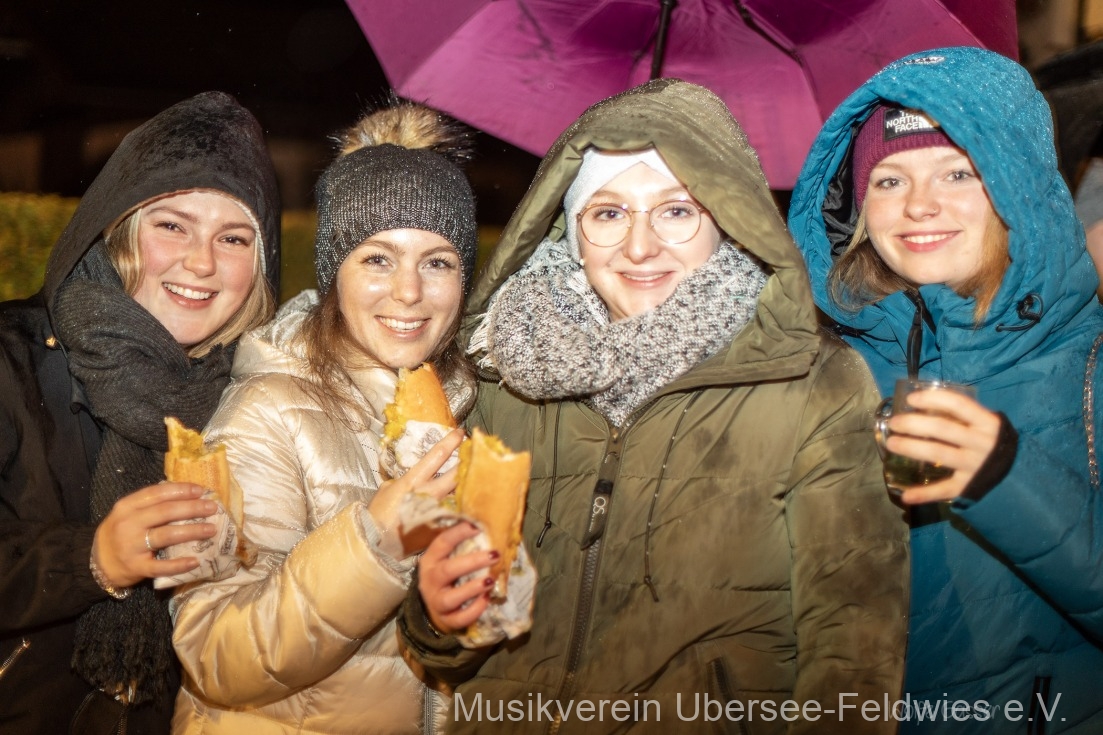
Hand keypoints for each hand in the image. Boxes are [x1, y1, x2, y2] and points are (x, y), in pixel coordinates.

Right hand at [92, 482, 218, 589]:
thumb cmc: (119, 534)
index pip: (157, 493)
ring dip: (192, 531)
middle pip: (165, 512)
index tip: (201, 490)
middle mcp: (128, 524)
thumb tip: (188, 495)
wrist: (95, 563)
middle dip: (192, 508)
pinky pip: (161, 566)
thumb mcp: (127, 513)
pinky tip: (196, 561)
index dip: (181, 490)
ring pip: (166, 535)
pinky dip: (179, 564)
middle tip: (212, 507)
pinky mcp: (136, 567)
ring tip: (211, 529)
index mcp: (127, 506)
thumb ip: (150, 504)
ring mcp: (131, 546)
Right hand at [370, 427, 465, 558]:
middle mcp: (429, 494)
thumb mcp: (385, 491)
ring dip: (469, 486)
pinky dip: (465, 509)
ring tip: (479, 479)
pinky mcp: (441, 528)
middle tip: (477, 455)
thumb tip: (408, 478)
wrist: (377, 545)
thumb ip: (400, 481)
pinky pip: (457, 515)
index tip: (460, 433)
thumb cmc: (377, 516)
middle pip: (456, 474)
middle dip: (468, 462)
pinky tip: (474, 506)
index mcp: (413, 481)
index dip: (450, 442)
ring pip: (461, 494)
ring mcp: (437, 512)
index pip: (436, 456)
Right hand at [417, 522, 497, 634]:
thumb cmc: (446, 575)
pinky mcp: (446, 619)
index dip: (458, 534)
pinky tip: (486, 599)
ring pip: (450, 598)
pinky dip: (474, 610)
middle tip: (495, 555)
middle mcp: (430, 580)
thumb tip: (488, 526)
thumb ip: (462, 545)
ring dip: (472, 588)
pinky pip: (459, 618)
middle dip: (472, 562)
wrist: (433, 605)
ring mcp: (436, 602)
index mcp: (431, 560)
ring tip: (491, 581)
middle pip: (448, 570)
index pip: (441, 543)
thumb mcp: (446, 558)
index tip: (478, 527)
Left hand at [886, 388, 1001, 504]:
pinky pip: (944, 489)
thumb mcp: (984, 425)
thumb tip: (921, 405)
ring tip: (891, 443)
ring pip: (938, 453)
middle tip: (894, 423)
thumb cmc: (990, 442)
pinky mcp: (969, 487)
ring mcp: (975, 465)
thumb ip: (961, 416)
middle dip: (913, 423)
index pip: (958, 404)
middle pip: (942, 428)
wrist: (1018, 474)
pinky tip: (906, 496)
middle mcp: (981, 443)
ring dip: (911, 447)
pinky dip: (924, 494)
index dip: (932, 399)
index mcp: (986, 423)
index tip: (911, 399)